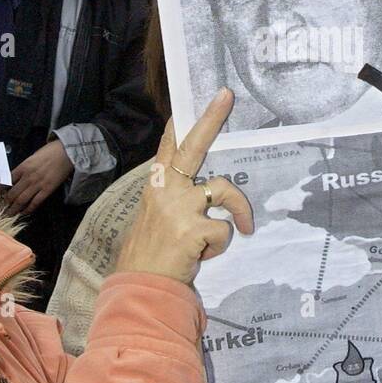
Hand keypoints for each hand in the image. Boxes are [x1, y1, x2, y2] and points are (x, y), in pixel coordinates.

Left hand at [4, 138, 72, 212]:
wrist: (67, 152)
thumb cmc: (50, 152)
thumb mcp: (32, 157)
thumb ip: (23, 168)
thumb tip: (15, 178)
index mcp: (23, 167)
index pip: (6, 181)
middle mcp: (28, 177)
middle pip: (12, 194)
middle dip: (4, 203)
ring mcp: (38, 184)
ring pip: (22, 200)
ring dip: (14, 209)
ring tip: (9, 215)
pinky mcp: (48, 189)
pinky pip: (36, 202)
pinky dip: (29, 208)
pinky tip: (24, 212)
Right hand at [116, 89, 253, 284]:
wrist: (140, 287)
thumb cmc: (150, 255)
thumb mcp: (155, 219)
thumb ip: (173, 199)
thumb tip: (202, 190)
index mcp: (155, 187)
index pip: (167, 148)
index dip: (179, 124)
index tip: (188, 100)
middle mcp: (165, 190)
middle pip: (193, 146)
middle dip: (210, 118)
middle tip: (226, 95)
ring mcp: (178, 207)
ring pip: (224, 191)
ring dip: (239, 211)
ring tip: (241, 227)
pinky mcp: (192, 229)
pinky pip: (225, 230)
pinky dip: (220, 246)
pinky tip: (202, 256)